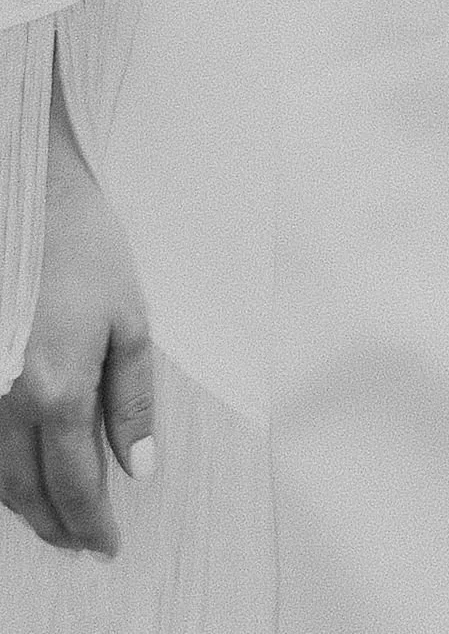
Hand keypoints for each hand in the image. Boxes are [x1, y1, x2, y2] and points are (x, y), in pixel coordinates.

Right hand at [0, 101, 154, 556]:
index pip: (74, 485)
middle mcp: (9, 402)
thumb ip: (132, 401)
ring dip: (24, 506)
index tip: (106, 545)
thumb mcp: (131, 319)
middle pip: (27, 492)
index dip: (91, 523)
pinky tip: (19, 474)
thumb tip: (138, 468)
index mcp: (58, 391)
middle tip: (81, 543)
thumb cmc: (88, 251)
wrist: (29, 199)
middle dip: (56, 525)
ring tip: (54, 519)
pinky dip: (0, 472)